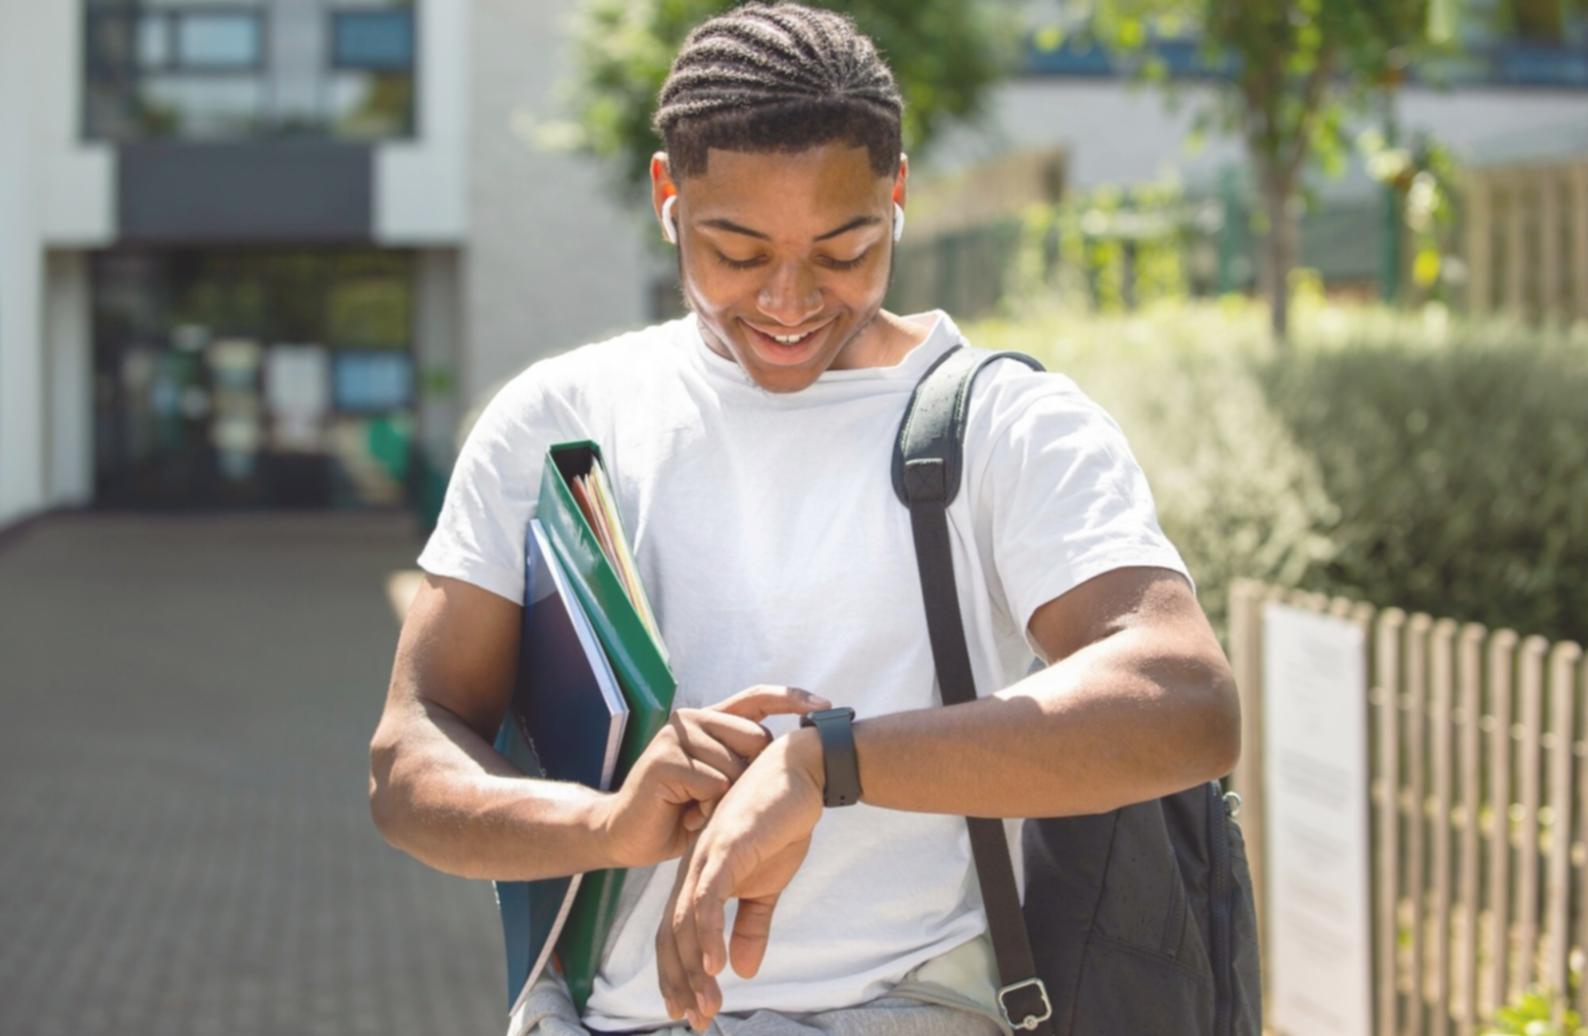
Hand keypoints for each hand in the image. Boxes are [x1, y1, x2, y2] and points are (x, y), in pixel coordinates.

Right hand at [596, 686, 829, 869]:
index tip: (827, 704)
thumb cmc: (678, 811)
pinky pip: (713, 785)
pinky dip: (706, 808)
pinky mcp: (665, 760)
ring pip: (736, 767)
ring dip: (723, 800)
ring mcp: (677, 736)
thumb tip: (790, 752)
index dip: (792, 698)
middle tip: (716, 801)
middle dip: (748, 778)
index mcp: (708, 718)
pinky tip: (685, 816)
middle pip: (756, 740)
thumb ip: (742, 760)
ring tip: (696, 810)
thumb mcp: (718, 781)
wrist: (625, 833)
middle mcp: (693, 719)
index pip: (757, 697)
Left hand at [663, 727, 825, 1028]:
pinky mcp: (727, 848)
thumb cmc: (781, 823)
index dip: (678, 974)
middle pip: (671, 934)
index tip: (688, 1012)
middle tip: (695, 1020)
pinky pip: (708, 897)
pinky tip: (715, 965)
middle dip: (681, 982)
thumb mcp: (769, 884)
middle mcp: (694, 868)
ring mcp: (707, 857)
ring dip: (695, 970)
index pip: (676, 932)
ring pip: (686, 923)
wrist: (801, 775)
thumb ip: (752, 925)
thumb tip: (743, 971)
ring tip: (707, 1006)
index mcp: (700, 876)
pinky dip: (708, 933)